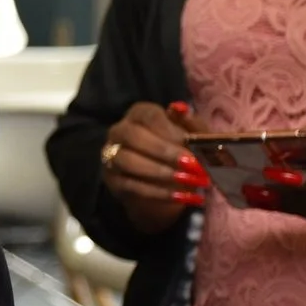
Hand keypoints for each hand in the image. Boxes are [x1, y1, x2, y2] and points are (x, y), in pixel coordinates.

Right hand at [100, 100, 210, 233]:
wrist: (166, 185)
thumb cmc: (180, 152)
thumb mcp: (193, 137)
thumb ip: (191, 124)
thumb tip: (181, 108)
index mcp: (139, 114)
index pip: (148, 115)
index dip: (169, 128)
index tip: (190, 141)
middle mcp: (119, 131)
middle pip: (132, 135)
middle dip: (163, 150)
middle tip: (191, 164)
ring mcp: (112, 156)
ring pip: (127, 160)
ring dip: (159, 171)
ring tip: (187, 181)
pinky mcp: (113, 181)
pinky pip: (131, 186)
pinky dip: (158, 192)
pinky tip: (181, 196)